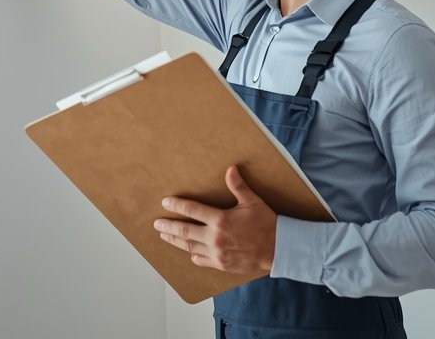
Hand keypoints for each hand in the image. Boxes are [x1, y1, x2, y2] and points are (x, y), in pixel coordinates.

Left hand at [153, 166, 276, 274]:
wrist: (278, 249)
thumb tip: (230, 169)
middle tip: (156, 224)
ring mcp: (217, 253)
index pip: (192, 211)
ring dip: (175, 240)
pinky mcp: (221, 264)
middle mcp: (215, 237)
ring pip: (189, 246)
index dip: (177, 206)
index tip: (165, 203)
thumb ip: (238, 186)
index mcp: (220, 220)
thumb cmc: (266, 223)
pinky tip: (188, 251)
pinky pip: (201, 260)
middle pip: (185, 231)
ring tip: (164, 235)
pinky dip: (192, 254)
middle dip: (169, 226)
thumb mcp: (252, 202)